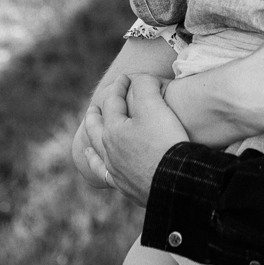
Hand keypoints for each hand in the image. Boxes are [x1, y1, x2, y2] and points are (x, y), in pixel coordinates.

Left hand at [94, 73, 189, 205]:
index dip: (119, 87)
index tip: (124, 78)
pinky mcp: (125, 187)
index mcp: (113, 129)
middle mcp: (108, 150)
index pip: (112, 102)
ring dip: (92, 146)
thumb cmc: (165, 140)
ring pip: (97, 155)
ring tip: (88, 144)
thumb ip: (144, 87)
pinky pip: (106, 177)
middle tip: (93, 109)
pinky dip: (101, 171)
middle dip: (94, 117)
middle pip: (96, 130)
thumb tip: (139, 80)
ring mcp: (115, 170)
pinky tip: (103, 171)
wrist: (175, 180)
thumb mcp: (156, 106)